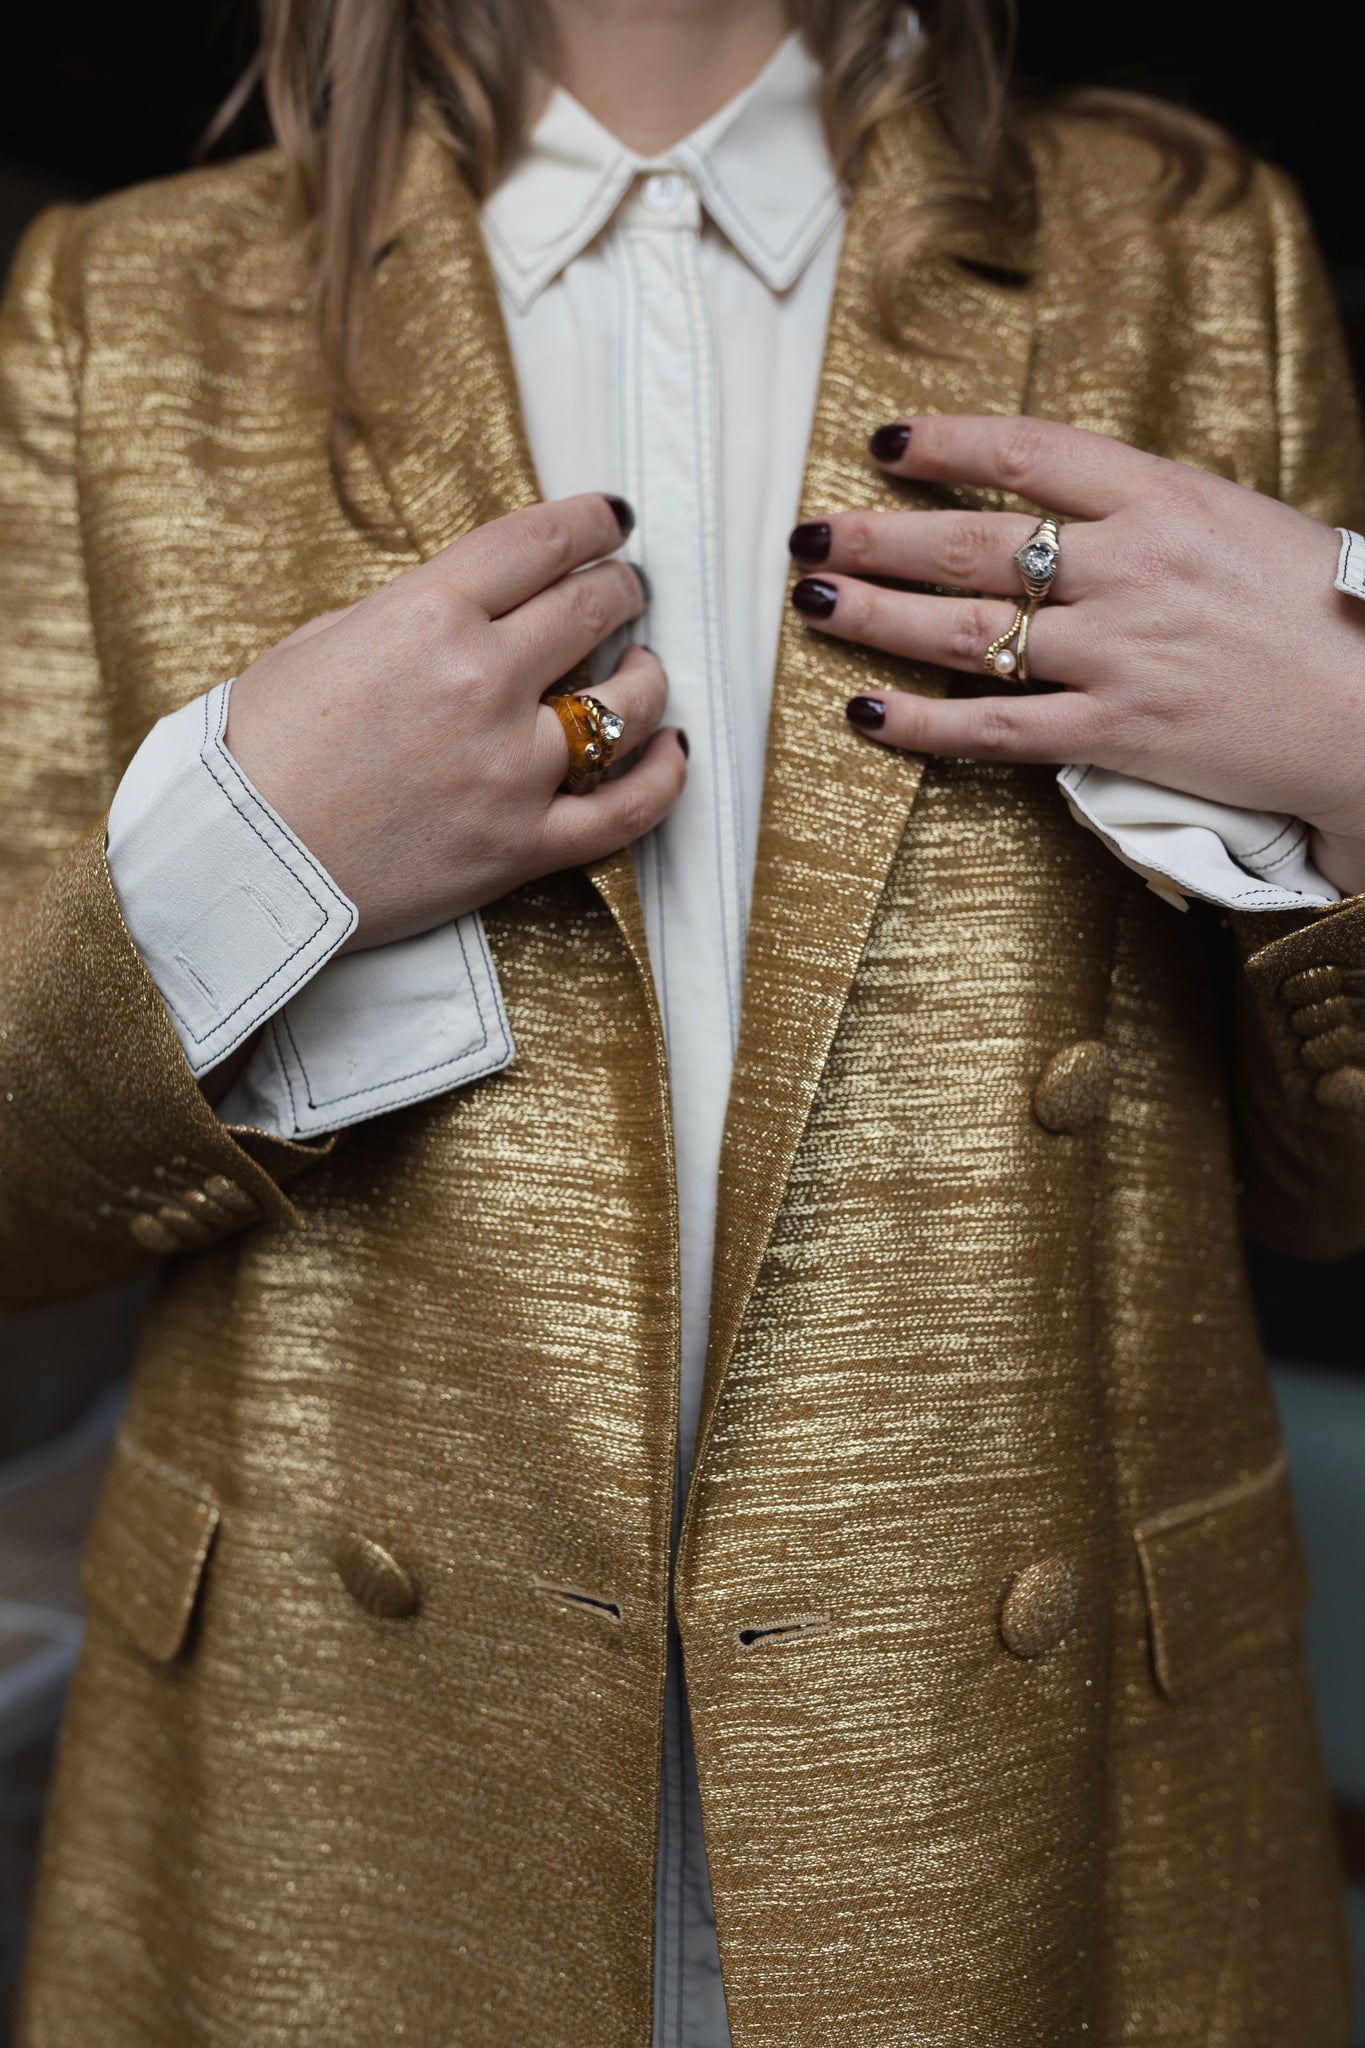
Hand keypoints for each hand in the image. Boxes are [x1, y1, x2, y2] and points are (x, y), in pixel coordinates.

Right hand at [225, 492, 686, 950]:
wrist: (236, 863)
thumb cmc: (258, 750)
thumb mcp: (322, 642)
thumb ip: (411, 615)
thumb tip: (475, 607)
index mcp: (427, 616)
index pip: (542, 542)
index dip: (591, 521)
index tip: (612, 519)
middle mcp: (483, 683)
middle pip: (594, 609)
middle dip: (620, 588)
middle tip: (624, 589)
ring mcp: (511, 769)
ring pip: (628, 705)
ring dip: (646, 676)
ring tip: (641, 670)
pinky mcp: (522, 846)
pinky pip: (627, 811)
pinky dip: (663, 776)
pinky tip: (672, 751)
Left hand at [787, 415, 1364, 895]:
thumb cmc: (1316, 611)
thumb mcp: (1234, 521)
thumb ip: (1142, 511)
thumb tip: (1055, 505)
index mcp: (1164, 497)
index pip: (1026, 452)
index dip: (942, 444)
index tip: (884, 443)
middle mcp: (1130, 568)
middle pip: (971, 543)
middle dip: (875, 537)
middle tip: (807, 535)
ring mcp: (1118, 654)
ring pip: (967, 633)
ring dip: (875, 618)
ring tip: (811, 605)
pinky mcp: (1116, 734)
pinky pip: (995, 729)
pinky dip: (922, 723)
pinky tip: (865, 712)